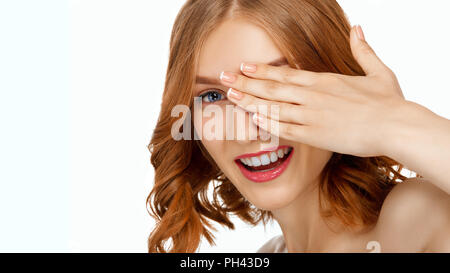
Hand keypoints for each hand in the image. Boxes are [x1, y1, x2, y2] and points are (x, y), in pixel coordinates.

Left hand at [219, 25, 406, 156]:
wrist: (396, 127)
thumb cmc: (389, 102)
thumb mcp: (377, 71)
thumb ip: (363, 50)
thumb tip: (358, 28)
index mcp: (325, 81)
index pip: (286, 74)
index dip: (262, 71)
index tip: (244, 66)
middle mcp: (313, 96)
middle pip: (272, 88)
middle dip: (246, 82)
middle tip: (223, 77)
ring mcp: (312, 115)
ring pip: (273, 108)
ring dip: (250, 101)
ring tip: (230, 96)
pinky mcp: (315, 135)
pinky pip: (284, 129)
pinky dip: (266, 124)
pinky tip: (251, 120)